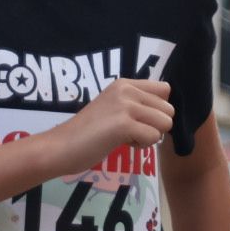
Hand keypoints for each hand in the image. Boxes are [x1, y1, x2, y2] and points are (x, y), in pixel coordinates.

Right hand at [45, 79, 172, 175]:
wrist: (61, 146)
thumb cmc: (86, 133)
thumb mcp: (113, 108)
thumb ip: (135, 105)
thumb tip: (165, 114)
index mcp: (124, 84)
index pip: (164, 90)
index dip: (157, 110)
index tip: (137, 120)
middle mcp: (127, 89)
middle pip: (168, 109)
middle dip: (154, 126)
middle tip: (129, 131)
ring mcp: (125, 105)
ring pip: (164, 123)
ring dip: (149, 136)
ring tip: (125, 137)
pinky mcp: (124, 124)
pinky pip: (153, 137)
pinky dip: (141, 146)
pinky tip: (120, 143)